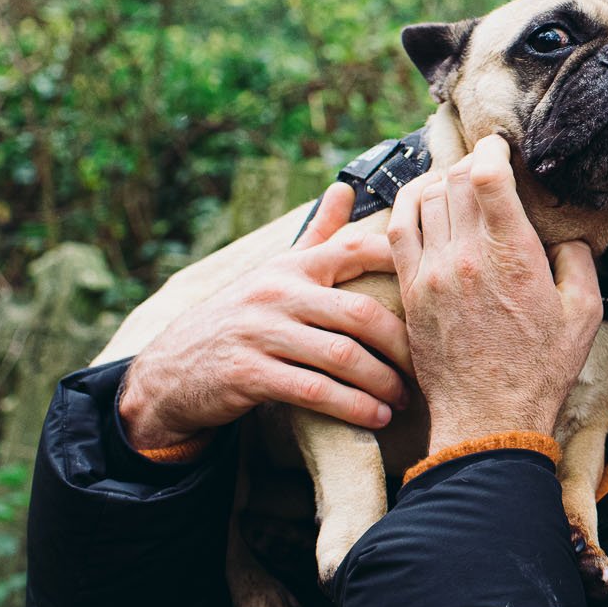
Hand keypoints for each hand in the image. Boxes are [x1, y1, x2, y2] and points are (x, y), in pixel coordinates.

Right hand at [118, 182, 413, 451]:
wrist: (169, 370)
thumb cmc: (241, 318)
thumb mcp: (275, 273)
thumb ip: (317, 237)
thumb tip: (345, 188)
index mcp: (292, 267)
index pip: (356, 251)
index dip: (402, 265)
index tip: (438, 288)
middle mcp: (277, 293)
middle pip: (360, 315)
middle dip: (402, 345)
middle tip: (425, 368)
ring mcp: (260, 332)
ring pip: (343, 356)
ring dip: (382, 383)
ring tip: (403, 401)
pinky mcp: (248, 373)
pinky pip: (315, 391)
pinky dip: (353, 407)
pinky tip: (375, 418)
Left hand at [388, 134, 601, 450]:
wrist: (489, 416)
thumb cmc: (540, 370)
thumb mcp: (583, 314)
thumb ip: (578, 264)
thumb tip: (567, 240)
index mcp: (510, 256)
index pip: (487, 177)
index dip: (492, 150)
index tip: (500, 146)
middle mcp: (464, 256)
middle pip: (453, 181)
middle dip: (469, 163)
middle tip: (484, 165)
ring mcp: (431, 273)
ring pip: (422, 199)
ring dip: (438, 180)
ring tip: (454, 180)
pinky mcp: (411, 290)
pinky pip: (397, 230)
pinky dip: (406, 205)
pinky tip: (420, 201)